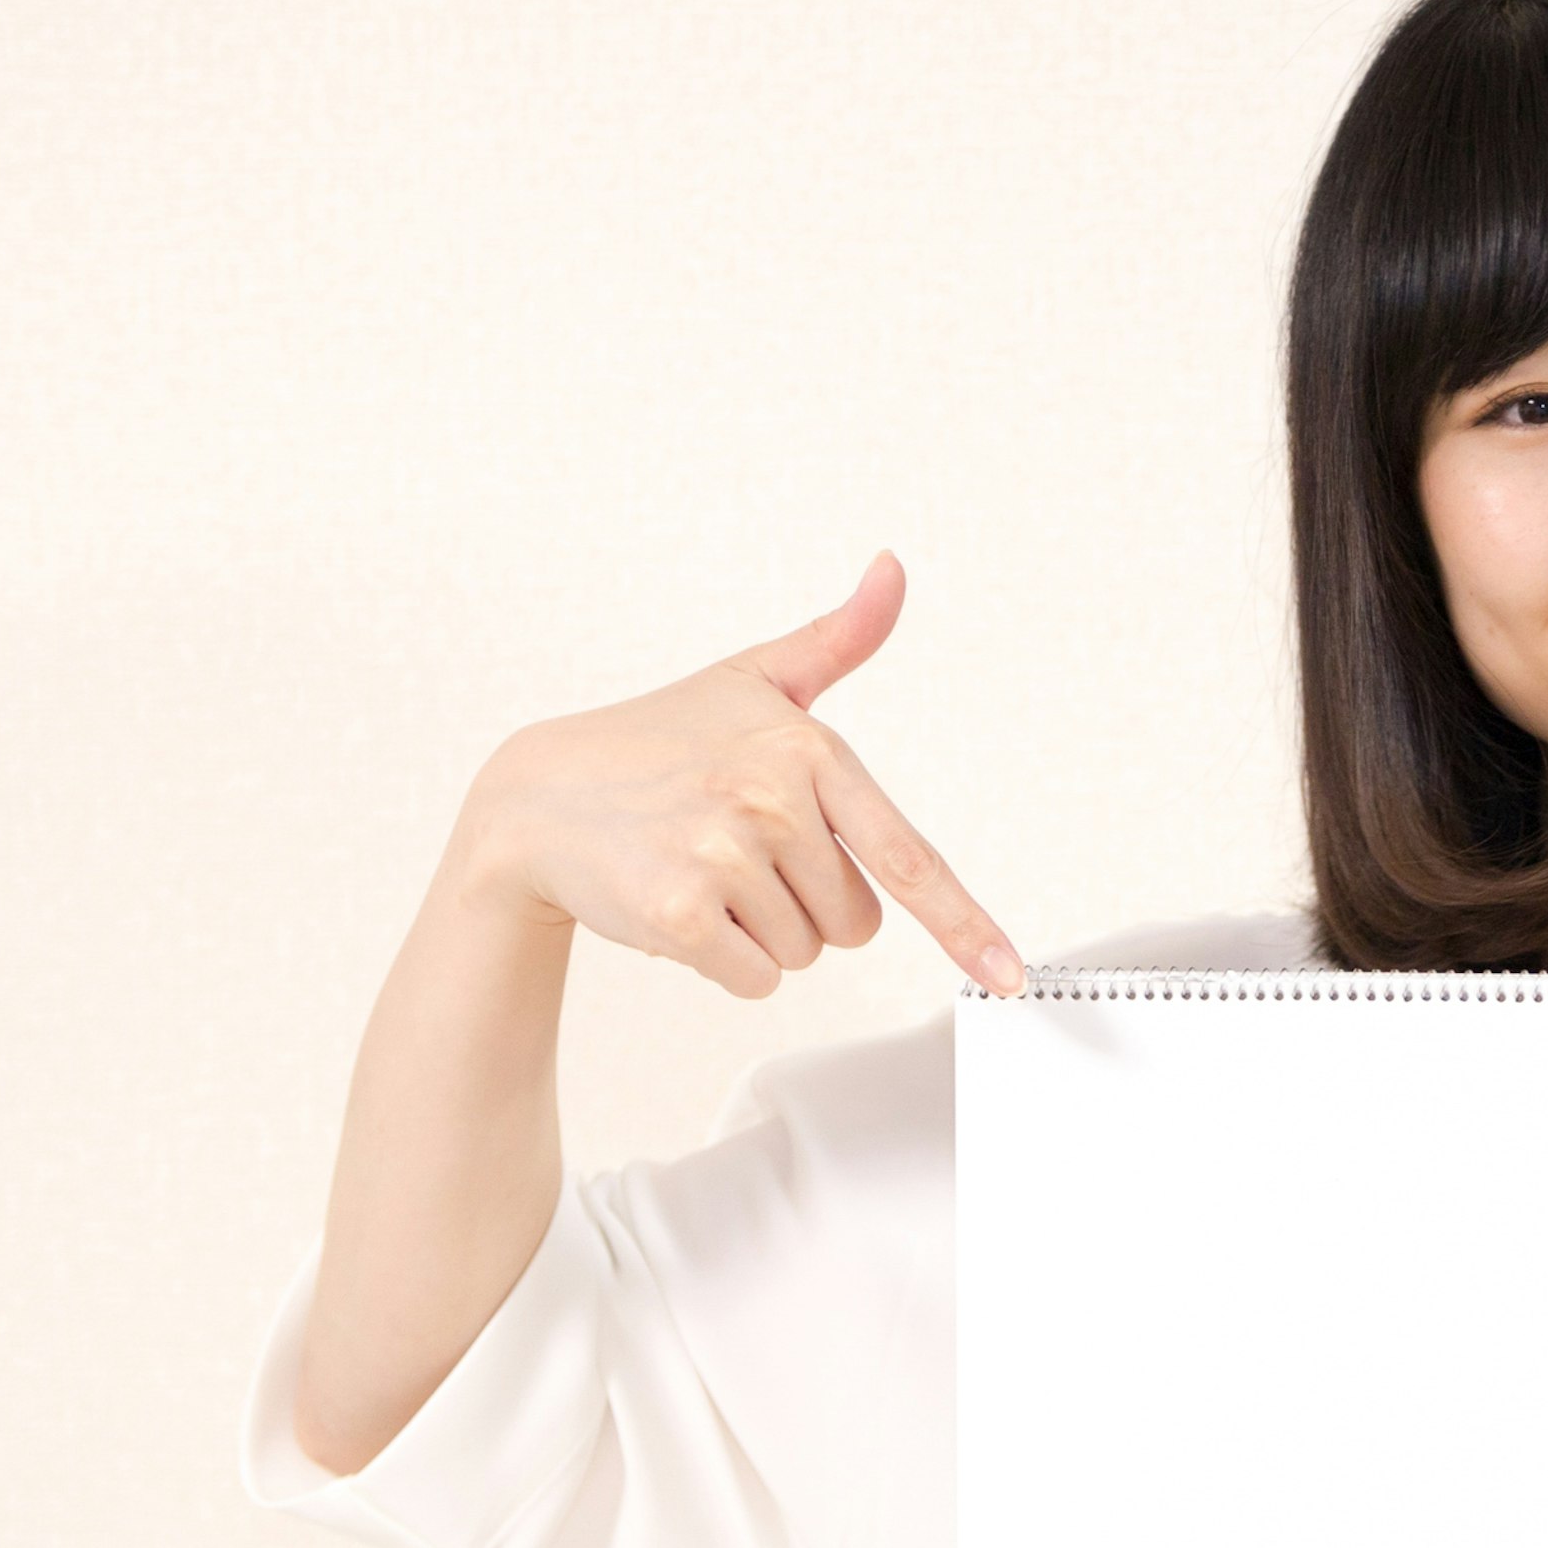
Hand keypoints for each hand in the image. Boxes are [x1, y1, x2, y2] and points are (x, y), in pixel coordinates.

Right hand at [448, 552, 1022, 998]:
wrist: (539, 796)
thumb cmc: (660, 743)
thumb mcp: (752, 678)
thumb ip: (838, 637)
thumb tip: (892, 568)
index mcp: (810, 750)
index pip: (909, 856)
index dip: (965, 924)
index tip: (1009, 974)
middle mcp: (772, 800)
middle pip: (855, 923)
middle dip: (806, 906)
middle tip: (740, 854)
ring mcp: (724, 855)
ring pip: (802, 952)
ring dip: (759, 932)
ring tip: (701, 870)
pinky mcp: (679, 913)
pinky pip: (754, 979)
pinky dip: (723, 963)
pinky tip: (678, 907)